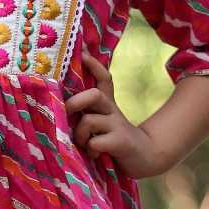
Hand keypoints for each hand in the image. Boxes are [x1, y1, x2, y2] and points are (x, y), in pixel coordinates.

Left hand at [64, 51, 166, 178]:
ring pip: (89, 121)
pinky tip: (95, 155)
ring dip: (80, 134)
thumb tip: (61, 106)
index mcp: (107, 104)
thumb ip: (89, 112)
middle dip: (75, 102)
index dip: (93, 64)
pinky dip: (91, 150)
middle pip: (94, 95)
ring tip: (84, 144)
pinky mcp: (120, 142)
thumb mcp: (104, 122)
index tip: (83, 51)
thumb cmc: (115, 140)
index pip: (103, 78)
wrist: (146, 156)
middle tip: (67, 115)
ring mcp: (117, 125)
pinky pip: (96, 142)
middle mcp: (112, 111)